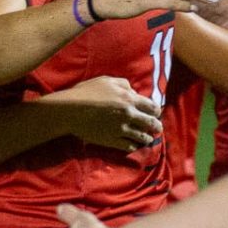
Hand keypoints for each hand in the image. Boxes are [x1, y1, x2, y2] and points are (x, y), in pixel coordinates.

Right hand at [44, 76, 161, 150]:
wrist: (70, 111)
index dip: (156, 111)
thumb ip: (124, 84)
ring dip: (147, 138)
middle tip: (157, 128)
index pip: (152, 107)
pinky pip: (129, 146)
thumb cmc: (87, 92)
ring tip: (147, 138)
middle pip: (151, 124)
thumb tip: (134, 92)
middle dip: (157, 126)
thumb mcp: (107, 81)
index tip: (155, 113)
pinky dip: (133, 146)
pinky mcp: (112, 141)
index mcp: (129, 99)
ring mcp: (121, 130)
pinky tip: (133, 144)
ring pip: (142, 137)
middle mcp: (129, 115)